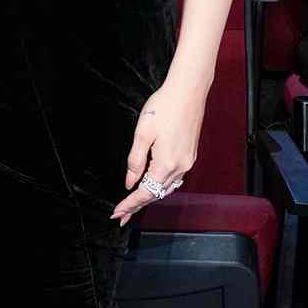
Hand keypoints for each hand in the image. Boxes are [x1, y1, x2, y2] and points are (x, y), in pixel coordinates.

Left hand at [112, 80, 203, 225]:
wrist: (188, 91)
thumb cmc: (164, 107)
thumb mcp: (142, 134)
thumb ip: (135, 161)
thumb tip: (129, 182)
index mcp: (166, 163)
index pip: (145, 193)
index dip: (130, 205)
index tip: (117, 213)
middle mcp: (180, 166)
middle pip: (156, 194)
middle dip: (137, 206)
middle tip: (121, 216)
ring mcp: (187, 161)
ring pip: (166, 188)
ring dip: (149, 197)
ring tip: (133, 205)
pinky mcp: (190, 155)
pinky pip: (173, 178)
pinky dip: (160, 186)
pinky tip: (152, 186)